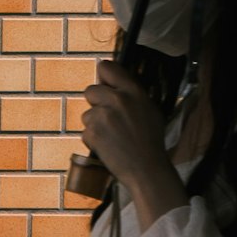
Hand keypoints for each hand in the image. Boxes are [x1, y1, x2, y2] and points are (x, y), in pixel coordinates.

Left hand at [80, 60, 185, 222]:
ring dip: (95, 124)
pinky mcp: (92, 133)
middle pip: (90, 90)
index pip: (106, 67)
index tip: (104, 83)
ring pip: (87, 114)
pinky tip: (109, 146)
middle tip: (109, 117)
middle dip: (95, 103)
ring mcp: (102, 116)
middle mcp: (116, 99)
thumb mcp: (149, 109)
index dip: (103, 76)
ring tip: (113, 136)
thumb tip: (114, 84)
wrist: (146, 168)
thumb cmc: (151, 140)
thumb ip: (131, 94)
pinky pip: (86, 132)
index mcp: (133, 91)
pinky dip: (94, 139)